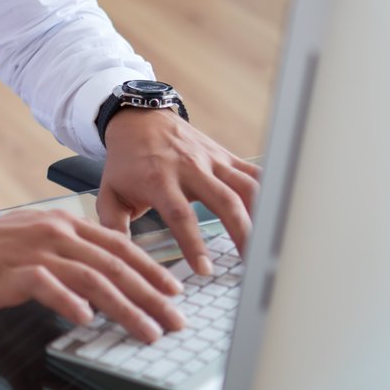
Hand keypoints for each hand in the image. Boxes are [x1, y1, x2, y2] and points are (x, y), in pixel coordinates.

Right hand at [0, 209, 186, 342]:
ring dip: (125, 308)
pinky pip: (49, 287)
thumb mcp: (38, 239)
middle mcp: (57, 234)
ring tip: (147, 330)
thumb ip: (71, 253)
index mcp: (66, 224)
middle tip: (174, 319)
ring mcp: (37, 251)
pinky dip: (70, 303)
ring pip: (93, 279)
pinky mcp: (15, 271)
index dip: (151, 269)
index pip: (120, 246)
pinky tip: (86, 320)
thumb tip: (105, 280)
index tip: (174, 290)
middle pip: (115, 265)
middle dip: (151, 295)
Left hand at [96, 108, 260, 275]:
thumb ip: (113, 226)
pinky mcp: (226, 156)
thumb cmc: (125, 162)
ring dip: (261, 216)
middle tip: (252, 264)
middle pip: (225, 201)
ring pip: (246, 188)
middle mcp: (190, 168)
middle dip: (241, 233)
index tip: (205, 270)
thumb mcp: (110, 192)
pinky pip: (253, 174)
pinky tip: (279, 214)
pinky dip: (270, 191)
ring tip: (269, 245)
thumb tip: (121, 259)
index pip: (180, 215)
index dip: (194, 243)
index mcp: (159, 180)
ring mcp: (212, 160)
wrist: (140, 119)